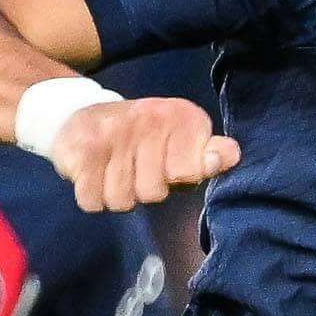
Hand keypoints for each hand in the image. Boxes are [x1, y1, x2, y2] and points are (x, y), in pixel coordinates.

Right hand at [54, 95, 236, 216]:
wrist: (85, 114)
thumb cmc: (144, 140)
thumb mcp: (182, 144)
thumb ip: (209, 156)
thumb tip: (231, 155)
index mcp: (182, 116)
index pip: (190, 173)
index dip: (177, 180)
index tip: (168, 165)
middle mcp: (150, 117)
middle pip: (154, 194)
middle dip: (142, 190)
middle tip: (135, 168)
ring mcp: (115, 131)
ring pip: (122, 201)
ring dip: (116, 194)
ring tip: (114, 170)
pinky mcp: (84, 147)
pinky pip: (93, 200)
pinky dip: (92, 196)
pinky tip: (94, 175)